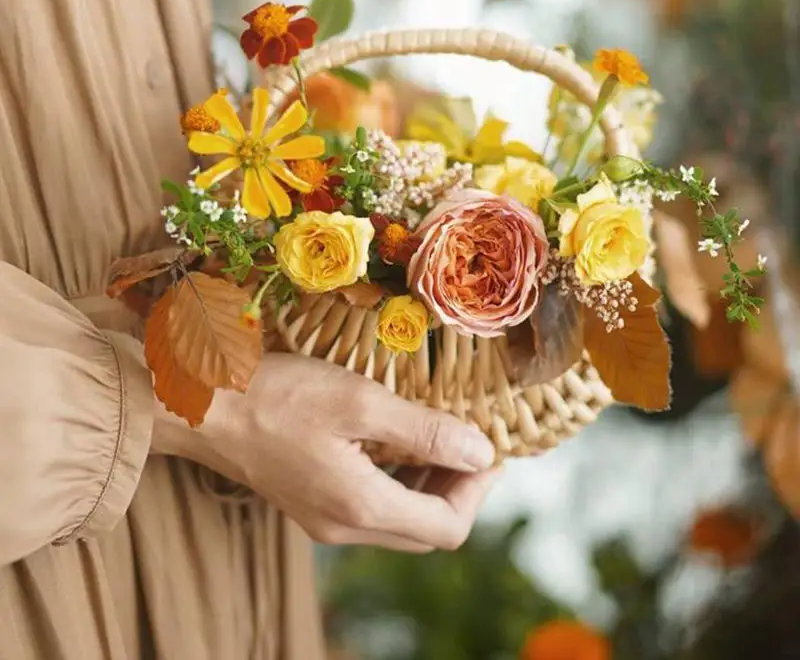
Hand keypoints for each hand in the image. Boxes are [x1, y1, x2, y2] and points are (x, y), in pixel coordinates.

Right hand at [152, 353, 500, 552]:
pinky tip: (395, 441)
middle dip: (458, 487)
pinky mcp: (310, 503)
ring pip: (400, 521)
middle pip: (427, 530)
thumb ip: (426, 431)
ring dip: (430, 485)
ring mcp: (324, 520)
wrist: (200, 405)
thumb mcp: (361, 402)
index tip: (488, 445)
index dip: (478, 488)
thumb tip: (482, 453)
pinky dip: (398, 481)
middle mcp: (345, 528)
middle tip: (467, 439)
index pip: (448, 526)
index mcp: (362, 507)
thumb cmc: (277, 395)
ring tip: (438, 436)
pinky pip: (372, 507)